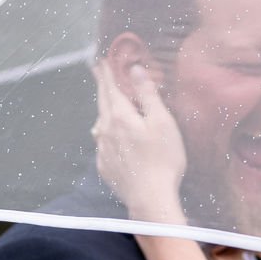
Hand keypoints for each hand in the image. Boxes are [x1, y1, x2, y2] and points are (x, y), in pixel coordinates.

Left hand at [92, 62, 187, 223]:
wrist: (150, 199)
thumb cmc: (163, 159)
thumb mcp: (162, 122)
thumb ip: (147, 95)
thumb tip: (134, 69)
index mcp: (120, 116)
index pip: (111, 88)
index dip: (107, 73)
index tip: (101, 60)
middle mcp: (106, 130)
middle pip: (102, 103)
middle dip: (101, 86)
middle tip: (97, 71)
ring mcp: (103, 150)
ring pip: (100, 123)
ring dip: (103, 110)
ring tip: (105, 104)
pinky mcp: (105, 167)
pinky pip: (102, 143)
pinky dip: (105, 134)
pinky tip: (109, 138)